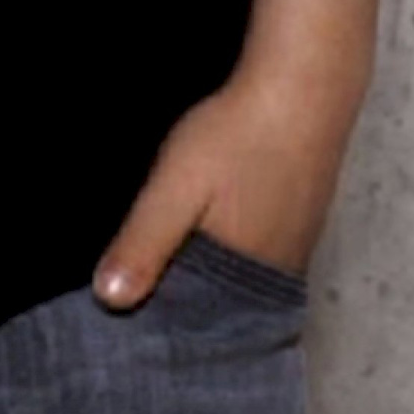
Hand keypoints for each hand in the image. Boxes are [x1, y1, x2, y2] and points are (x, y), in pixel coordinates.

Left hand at [91, 64, 357, 309]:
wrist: (304, 85)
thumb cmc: (241, 134)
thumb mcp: (177, 186)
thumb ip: (145, 243)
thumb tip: (109, 300)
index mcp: (243, 282)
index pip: (191, 328)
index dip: (154, 319)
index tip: (118, 314)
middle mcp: (273, 277)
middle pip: (216, 307)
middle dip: (177, 299)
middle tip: (135, 280)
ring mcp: (293, 249)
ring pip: (236, 280)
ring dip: (203, 274)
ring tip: (164, 258)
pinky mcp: (299, 222)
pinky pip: (256, 256)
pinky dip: (228, 252)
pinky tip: (208, 231)